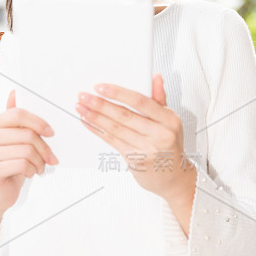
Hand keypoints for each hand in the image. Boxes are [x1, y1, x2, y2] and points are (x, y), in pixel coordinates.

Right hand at [0, 89, 58, 213]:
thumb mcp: (15, 137)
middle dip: (44, 147)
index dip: (38, 122)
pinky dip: (32, 169)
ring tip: (40, 166)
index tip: (51, 132)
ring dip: (40, 161)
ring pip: (26, 150)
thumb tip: (14, 92)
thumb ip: (15, 117)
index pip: (18, 114)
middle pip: (26, 134)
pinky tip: (31, 172)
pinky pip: (21, 164)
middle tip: (51, 157)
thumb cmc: (10, 161)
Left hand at [75, 74, 194, 199]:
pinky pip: (113, 141)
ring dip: (95, 117)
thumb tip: (155, 77)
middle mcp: (159, 135)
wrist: (174, 178)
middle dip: (101, 104)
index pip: (141, 102)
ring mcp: (147, 149)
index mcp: (169, 120)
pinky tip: (88, 123)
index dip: (119, 93)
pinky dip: (98, 130)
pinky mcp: (135, 161)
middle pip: (124, 115)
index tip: (101, 87)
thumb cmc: (170, 146)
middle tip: (85, 96)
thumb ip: (160, 98)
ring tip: (82, 107)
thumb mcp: (171, 121)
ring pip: (116, 129)